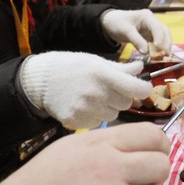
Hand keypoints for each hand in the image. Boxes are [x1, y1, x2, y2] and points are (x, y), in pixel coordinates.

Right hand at [0, 122, 170, 184]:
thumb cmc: (43, 179)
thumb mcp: (74, 145)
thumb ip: (110, 141)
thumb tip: (143, 143)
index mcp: (102, 146)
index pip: (153, 137)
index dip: (161, 145)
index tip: (158, 152)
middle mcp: (112, 171)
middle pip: (161, 166)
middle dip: (155, 172)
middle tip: (141, 179)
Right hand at [18, 52, 151, 128]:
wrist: (41, 81)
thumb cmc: (72, 67)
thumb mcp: (96, 62)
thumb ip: (120, 68)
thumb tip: (140, 69)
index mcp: (102, 75)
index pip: (135, 88)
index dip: (143, 89)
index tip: (142, 88)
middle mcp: (95, 93)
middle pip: (126, 104)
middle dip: (122, 97)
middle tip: (110, 91)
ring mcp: (85, 109)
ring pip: (113, 115)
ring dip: (109, 108)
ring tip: (94, 98)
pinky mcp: (76, 122)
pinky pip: (97, 123)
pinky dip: (95, 116)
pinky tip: (84, 106)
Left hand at [101, 9, 172, 53]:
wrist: (111, 22)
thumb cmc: (117, 23)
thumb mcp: (125, 31)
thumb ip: (136, 40)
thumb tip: (146, 52)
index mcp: (147, 16)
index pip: (157, 27)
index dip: (160, 38)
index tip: (159, 48)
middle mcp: (152, 21)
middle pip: (164, 31)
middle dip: (166, 43)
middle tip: (164, 54)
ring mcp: (152, 28)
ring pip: (163, 36)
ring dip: (165, 46)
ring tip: (164, 56)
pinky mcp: (150, 35)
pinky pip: (158, 41)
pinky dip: (159, 48)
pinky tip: (159, 55)